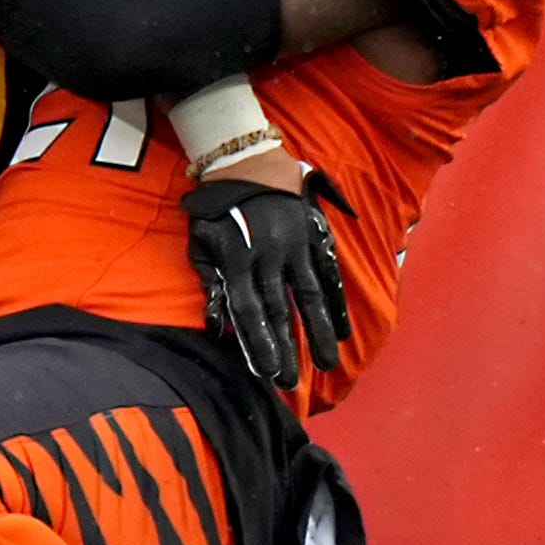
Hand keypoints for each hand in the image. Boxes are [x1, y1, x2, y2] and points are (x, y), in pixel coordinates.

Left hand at [180, 174, 351, 393]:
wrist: (246, 162)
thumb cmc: (217, 210)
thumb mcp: (201, 242)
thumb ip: (211, 282)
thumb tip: (216, 325)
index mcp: (237, 260)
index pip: (247, 310)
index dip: (257, 342)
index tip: (267, 372)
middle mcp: (268, 256)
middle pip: (279, 310)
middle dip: (286, 348)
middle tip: (293, 382)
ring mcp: (295, 246)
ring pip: (310, 295)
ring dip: (319, 332)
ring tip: (328, 364)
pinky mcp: (314, 235)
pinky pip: (328, 273)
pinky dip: (337, 302)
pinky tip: (343, 331)